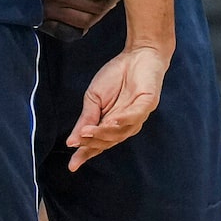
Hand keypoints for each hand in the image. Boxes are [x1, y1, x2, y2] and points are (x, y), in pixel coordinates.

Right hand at [67, 44, 167, 168]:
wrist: (137, 54)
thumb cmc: (116, 76)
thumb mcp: (93, 98)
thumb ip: (86, 118)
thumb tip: (73, 140)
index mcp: (111, 124)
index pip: (98, 143)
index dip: (85, 154)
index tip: (72, 166)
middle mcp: (126, 125)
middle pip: (108, 141)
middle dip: (92, 142)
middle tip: (78, 140)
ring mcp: (138, 116)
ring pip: (120, 131)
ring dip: (103, 133)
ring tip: (88, 132)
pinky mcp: (148, 103)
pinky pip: (135, 115)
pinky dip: (123, 120)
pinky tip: (111, 121)